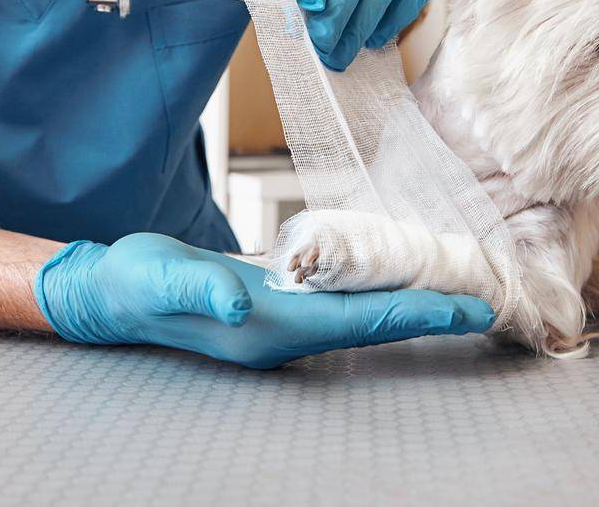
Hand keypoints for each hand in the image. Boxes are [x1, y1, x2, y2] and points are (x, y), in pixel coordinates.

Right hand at [33, 233, 494, 369]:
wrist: (110, 291)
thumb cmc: (136, 284)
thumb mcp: (162, 278)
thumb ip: (201, 286)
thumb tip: (243, 301)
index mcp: (273, 328)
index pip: (365, 321)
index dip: (421, 313)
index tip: (471, 306)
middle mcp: (288, 330)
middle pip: (378, 322)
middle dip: (433, 310)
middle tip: (489, 293)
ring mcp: (283, 318)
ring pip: (365, 310)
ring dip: (411, 299)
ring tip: (457, 280)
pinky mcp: (275, 300)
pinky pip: (343, 296)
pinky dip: (377, 283)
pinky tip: (395, 268)